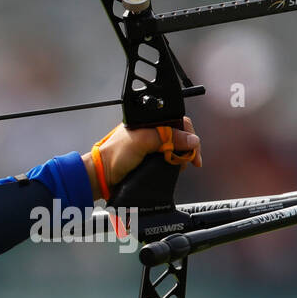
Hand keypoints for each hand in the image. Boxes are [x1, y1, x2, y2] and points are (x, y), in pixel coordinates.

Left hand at [83, 117, 201, 198]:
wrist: (102, 176)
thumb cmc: (113, 155)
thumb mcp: (141, 142)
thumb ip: (165, 137)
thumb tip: (190, 139)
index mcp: (148, 122)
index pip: (176, 121)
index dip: (188, 134)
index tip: (193, 148)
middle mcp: (151, 132)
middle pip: (179, 135)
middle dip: (188, 147)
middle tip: (191, 159)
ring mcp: (152, 146)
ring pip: (176, 147)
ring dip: (182, 156)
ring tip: (181, 164)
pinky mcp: (152, 159)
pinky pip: (170, 158)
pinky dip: (175, 163)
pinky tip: (176, 167)